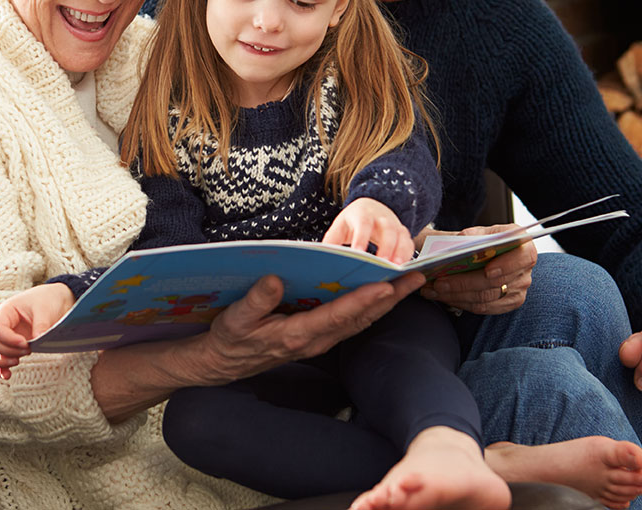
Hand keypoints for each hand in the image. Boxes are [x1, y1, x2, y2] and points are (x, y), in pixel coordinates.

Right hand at [0, 283, 75, 379]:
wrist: (56, 301)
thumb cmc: (48, 300)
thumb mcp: (45, 309)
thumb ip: (41, 324)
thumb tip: (37, 339)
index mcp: (5, 312)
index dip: (9, 340)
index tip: (26, 343)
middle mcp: (1, 325)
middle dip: (8, 351)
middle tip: (28, 350)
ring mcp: (4, 337)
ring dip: (1, 361)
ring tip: (18, 361)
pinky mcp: (11, 347)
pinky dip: (1, 369)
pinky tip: (7, 375)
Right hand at [191, 272, 424, 384]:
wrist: (225, 363)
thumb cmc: (230, 338)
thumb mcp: (235, 318)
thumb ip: (256, 301)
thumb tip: (275, 280)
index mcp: (298, 334)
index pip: (338, 315)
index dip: (363, 300)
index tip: (386, 285)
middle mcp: (316, 340)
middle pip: (361, 318)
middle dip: (390, 298)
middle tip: (416, 278)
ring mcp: (320, 340)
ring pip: (361, 321)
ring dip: (387, 302)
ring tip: (410, 283)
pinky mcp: (319, 336)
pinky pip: (352, 322)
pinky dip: (372, 307)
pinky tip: (384, 294)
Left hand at [322, 198, 414, 262]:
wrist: (371, 207)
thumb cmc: (352, 221)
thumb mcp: (339, 227)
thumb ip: (332, 241)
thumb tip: (323, 258)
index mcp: (362, 214)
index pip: (363, 224)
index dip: (361, 238)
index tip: (358, 253)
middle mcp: (381, 218)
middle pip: (387, 229)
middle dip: (387, 247)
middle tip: (384, 264)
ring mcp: (395, 225)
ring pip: (401, 236)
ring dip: (401, 252)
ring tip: (398, 269)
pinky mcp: (403, 234)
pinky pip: (409, 244)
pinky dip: (408, 256)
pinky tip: (404, 269)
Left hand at [417, 228, 535, 314]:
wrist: (487, 254)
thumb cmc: (483, 240)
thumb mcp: (480, 232)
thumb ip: (473, 235)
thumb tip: (462, 240)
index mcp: (524, 246)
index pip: (523, 257)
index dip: (506, 265)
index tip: (487, 271)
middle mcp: (525, 269)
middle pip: (496, 283)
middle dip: (464, 283)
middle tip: (439, 282)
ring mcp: (518, 288)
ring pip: (485, 298)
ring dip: (456, 295)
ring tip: (433, 289)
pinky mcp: (508, 303)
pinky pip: (483, 308)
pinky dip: (460, 302)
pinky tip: (443, 296)